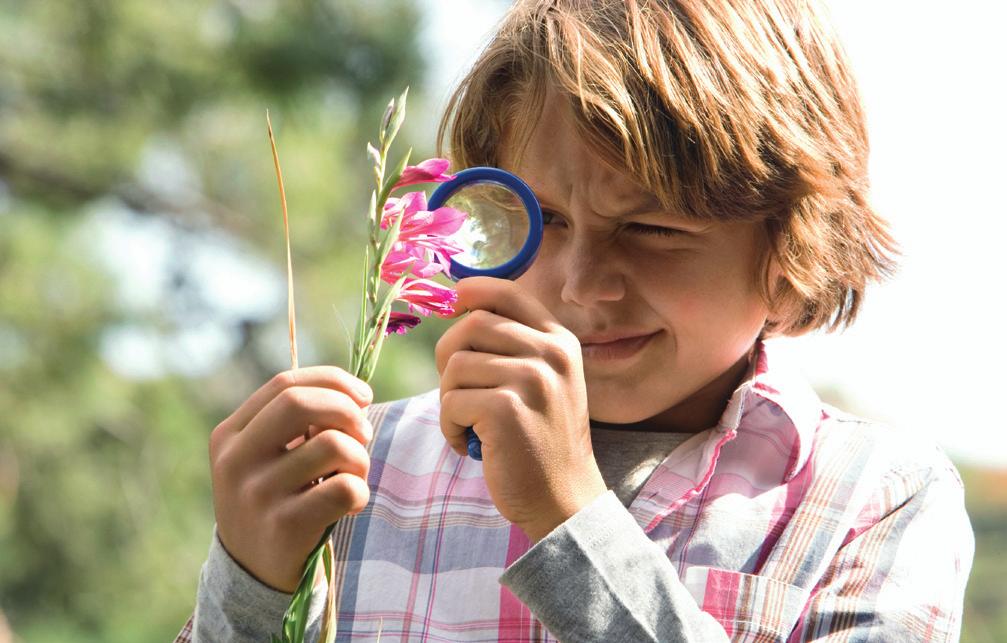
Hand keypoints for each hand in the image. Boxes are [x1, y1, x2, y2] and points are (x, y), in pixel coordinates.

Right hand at [208, 366, 373, 592]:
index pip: (286, 383)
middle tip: (363, 435)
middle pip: (301, 403)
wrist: (253, 572)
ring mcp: (257, 494)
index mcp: (230, 434)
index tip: (364, 396)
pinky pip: (344, 488)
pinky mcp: (284, 527)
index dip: (334, 381)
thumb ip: (297, 422)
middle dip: (348, 411)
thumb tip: (355, 396)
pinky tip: (352, 504)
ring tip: (354, 476)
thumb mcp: (267, 456)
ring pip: (332, 445)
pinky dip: (360, 491)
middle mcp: (236, 461)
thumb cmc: (277, 498)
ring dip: (360, 458)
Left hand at [436, 277, 606, 541]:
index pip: (508, 292)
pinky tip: (470, 444)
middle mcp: (551, 354)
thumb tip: (461, 307)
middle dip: (448, 355)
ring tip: (469, 425)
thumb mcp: (544, 383)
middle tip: (456, 391)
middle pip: (472, 325)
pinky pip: (450, 402)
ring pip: (455, 366)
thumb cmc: (542, 440)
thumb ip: (515, 347)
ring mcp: (531, 379)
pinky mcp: (507, 409)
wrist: (564, 498)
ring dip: (449, 400)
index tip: (454, 303)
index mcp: (560, 342)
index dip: (473, 291)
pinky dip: (449, 427)